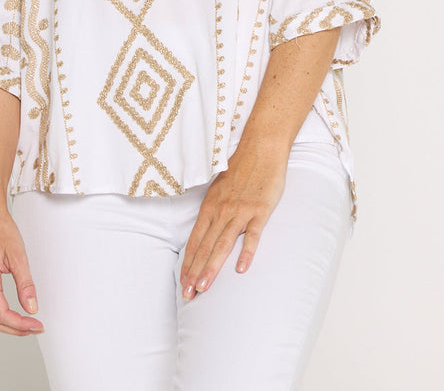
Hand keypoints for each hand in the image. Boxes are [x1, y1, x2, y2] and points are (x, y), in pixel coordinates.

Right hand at [0, 206, 43, 335]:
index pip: (1, 313)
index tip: (36, 324)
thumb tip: (31, 307)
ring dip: (7, 323)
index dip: (20, 324)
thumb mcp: (18, 255)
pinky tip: (13, 312)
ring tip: (27, 323)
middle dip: (14, 328)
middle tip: (34, 328)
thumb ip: (25, 283)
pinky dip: (0, 313)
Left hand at [179, 142, 287, 299]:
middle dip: (195, 273)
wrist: (261, 148)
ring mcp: (240, 211)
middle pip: (205, 246)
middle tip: (188, 295)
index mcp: (210, 206)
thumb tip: (206, 231)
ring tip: (204, 287)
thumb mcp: (220, 189)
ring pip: (223, 244)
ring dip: (212, 267)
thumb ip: (214, 210)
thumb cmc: (241, 169)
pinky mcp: (260, 210)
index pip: (195, 240)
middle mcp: (222, 210)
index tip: (182, 284)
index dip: (188, 263)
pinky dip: (246, 252)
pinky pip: (252, 234)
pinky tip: (241, 269)